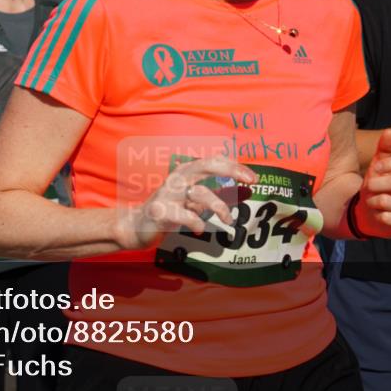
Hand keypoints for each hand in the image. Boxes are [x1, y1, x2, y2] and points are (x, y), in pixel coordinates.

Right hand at [117, 156, 256, 249]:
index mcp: (186, 172)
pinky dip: (198, 223)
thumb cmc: (171, 210)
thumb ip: (220, 194)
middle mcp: (178, 178)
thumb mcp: (197, 200)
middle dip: (231, 170)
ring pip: (201, 193)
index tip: (253, 178)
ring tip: (228, 220)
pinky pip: (187, 216)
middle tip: (251, 181)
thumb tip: (247, 190)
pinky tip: (200, 229)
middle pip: (207, 165)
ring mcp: (168, 194)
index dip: (235, 166)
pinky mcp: (161, 212)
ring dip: (220, 207)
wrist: (137, 226)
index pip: (213, 161)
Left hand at [354, 128, 390, 238]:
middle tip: (367, 187)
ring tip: (371, 202)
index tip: (376, 167)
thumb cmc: (375, 186)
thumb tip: (389, 131)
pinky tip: (379, 215)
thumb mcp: (377, 167)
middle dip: (378, 184)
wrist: (366, 212)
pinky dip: (385, 217)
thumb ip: (384, 150)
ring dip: (379, 202)